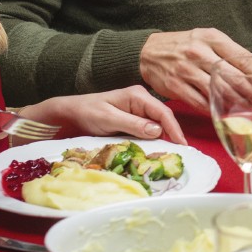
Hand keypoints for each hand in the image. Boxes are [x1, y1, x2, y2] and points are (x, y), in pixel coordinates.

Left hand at [22, 87, 184, 143]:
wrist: (69, 114)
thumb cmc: (86, 112)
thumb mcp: (108, 118)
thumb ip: (133, 123)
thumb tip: (158, 131)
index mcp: (138, 96)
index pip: (163, 113)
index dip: (175, 129)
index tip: (182, 145)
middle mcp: (141, 102)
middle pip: (163, 119)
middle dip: (172, 135)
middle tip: (180, 154)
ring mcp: (137, 112)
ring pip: (157, 127)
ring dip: (164, 140)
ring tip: (171, 155)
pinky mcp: (132, 122)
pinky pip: (147, 131)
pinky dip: (152, 141)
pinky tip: (156, 151)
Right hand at [138, 29, 251, 111]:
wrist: (148, 52)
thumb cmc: (184, 46)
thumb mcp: (206, 39)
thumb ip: (228, 52)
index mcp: (211, 38)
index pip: (241, 57)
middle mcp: (199, 52)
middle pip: (232, 76)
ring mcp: (186, 70)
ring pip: (218, 91)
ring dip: (237, 102)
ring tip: (249, 108)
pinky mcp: (176, 86)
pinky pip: (200, 102)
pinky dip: (215, 109)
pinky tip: (226, 112)